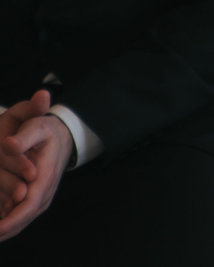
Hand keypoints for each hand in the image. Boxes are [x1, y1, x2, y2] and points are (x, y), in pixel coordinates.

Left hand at [0, 94, 70, 242]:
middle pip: (25, 217)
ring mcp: (42, 197)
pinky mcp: (37, 199)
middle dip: (6, 230)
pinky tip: (0, 229)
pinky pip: (23, 216)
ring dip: (7, 229)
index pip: (29, 205)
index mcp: (46, 176)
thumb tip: (8, 144)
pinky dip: (10, 224)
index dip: (12, 220)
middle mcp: (45, 191)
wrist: (64, 137)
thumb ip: (24, 137)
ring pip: (24, 220)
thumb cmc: (47, 131)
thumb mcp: (38, 126)